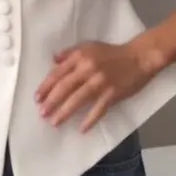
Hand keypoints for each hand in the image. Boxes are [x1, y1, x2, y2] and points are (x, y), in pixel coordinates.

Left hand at [35, 41, 152, 132]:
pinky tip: (81, 129)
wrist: (138, 57)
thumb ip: (70, 53)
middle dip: (51, 101)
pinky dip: (90, 120)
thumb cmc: (112, 52)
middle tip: (42, 113)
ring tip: (55, 122)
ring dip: (65, 112)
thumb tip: (53, 60)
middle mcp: (88, 68)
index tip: (37, 98)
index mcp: (80, 57)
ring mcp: (100, 82)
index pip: (58, 73)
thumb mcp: (89, 46)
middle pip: (65, 87)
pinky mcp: (113, 93)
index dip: (46, 86)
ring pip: (78, 99)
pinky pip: (98, 109)